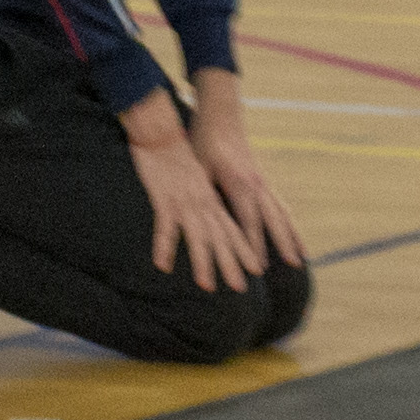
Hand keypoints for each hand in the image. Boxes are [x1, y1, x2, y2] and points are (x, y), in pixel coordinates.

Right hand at [126, 106, 265, 293]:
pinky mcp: (166, 199)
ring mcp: (186, 202)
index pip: (233, 227)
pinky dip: (164, 247)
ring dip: (203, 262)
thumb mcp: (197, 176)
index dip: (246, 248)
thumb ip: (204, 195)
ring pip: (199, 236)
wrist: (162, 132)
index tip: (256, 269)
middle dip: (232, 263)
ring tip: (206, 285)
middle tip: (240, 287)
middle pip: (222, 237)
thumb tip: (210, 209)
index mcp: (212, 198)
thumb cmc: (177, 153)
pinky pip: (166, 227)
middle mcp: (205, 202)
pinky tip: (162, 265)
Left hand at [188, 70, 308, 270]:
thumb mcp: (199, 167)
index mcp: (240, 184)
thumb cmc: (204, 141)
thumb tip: (202, 215)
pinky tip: (291, 232)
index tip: (259, 268)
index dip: (254, 245)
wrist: (219, 115)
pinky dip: (287, 221)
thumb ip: (205, 191)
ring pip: (282, 213)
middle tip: (296, 265)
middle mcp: (256, 185)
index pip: (249, 222)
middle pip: (275, 220)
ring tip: (303, 256)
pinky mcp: (261, 179)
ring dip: (292, 235)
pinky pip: (279, 205)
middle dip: (285, 243)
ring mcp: (262, 181)